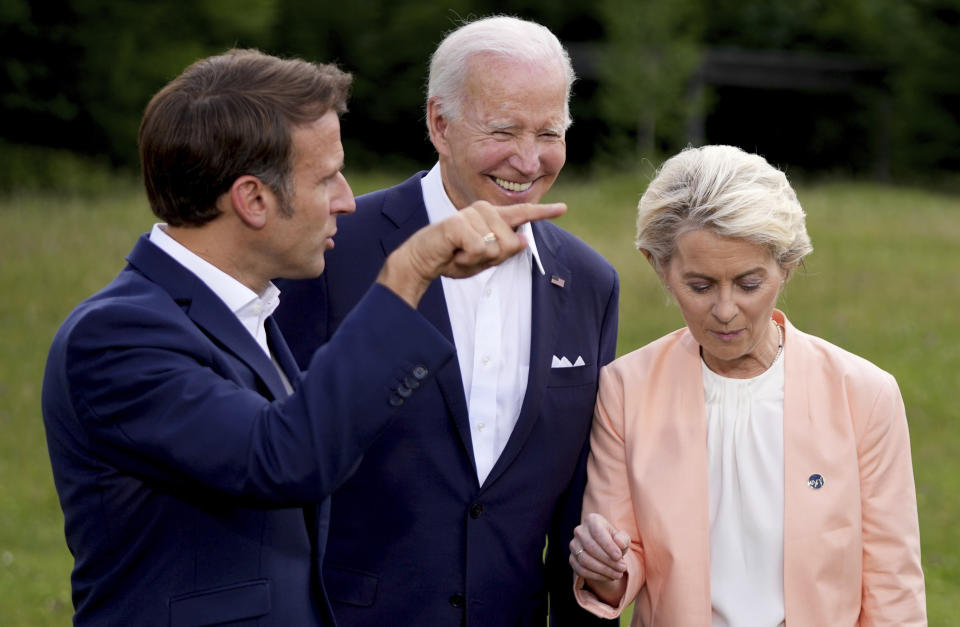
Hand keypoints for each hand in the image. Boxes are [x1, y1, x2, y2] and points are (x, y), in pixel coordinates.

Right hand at [377, 200, 565, 307]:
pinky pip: (479, 249)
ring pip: (495, 248)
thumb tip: (524, 240)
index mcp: (492, 218)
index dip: (543, 212)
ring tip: (459, 253)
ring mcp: (471, 214)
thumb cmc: (453, 257)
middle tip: (469, 256)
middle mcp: (484, 210)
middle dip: (493, 258)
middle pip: (510, 243)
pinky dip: (467, 259)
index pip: (521, 214)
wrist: (422, 259)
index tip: (562, 208)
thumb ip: (505, 251)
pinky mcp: (459, 223)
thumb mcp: (483, 260)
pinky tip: (454, 253)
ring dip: (476, 260)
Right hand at [570, 513, 631, 603]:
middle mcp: (579, 531)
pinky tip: (608, 577)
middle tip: (622, 568)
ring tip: (617, 574)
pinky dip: (595, 576)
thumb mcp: (622, 538)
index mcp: (592, 520)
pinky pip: (581, 570)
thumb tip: (620, 543)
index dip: (608, 546)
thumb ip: (623, 539)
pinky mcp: (572, 559)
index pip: (597, 532)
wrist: (604, 550)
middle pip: (591, 547)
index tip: (619, 557)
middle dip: (608, 560)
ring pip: (585, 560)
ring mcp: (574, 545)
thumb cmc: (614, 541)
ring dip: (603, 570)